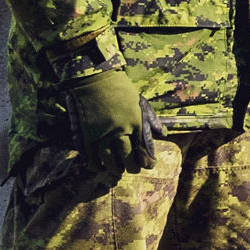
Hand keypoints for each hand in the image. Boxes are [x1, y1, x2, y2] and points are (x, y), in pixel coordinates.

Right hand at [64, 67, 156, 185]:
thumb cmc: (120, 89)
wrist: (94, 79)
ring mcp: (102, 132)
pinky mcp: (86, 133)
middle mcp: (121, 130)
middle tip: (133, 170)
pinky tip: (98, 167)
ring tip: (118, 170)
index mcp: (136, 122)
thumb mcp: (140, 102)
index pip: (143, 148)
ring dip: (114, 168)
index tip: (149, 165)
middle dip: (132, 167)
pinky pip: (90, 154)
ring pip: (109, 158)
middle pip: (127, 156)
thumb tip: (162, 134)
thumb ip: (151, 120)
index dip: (147, 160)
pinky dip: (95, 163)